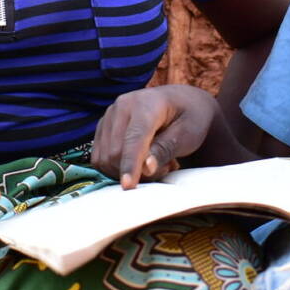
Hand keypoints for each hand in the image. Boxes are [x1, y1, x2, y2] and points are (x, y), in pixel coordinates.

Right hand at [92, 84, 218, 187]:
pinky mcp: (104, 127)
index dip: (130, 164)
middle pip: (115, 151)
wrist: (182, 102)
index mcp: (146, 103)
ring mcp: (110, 115)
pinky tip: (138, 161)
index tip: (129, 186)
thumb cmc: (190, 118)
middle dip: (136, 170)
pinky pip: (100, 157)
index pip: (133, 138)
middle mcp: (122, 106)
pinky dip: (116, 167)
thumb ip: (165, 149)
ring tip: (154, 162)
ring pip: (105, 157)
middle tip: (165, 168)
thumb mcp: (188, 134)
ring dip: (126, 170)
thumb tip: (146, 168)